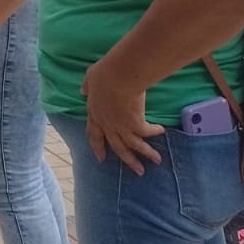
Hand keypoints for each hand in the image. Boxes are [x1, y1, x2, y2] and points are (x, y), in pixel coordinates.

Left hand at [82, 58, 162, 173]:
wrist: (118, 76)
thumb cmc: (104, 73)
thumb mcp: (90, 79)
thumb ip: (87, 86)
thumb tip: (83, 90)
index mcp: (95, 113)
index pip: (94, 134)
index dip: (97, 147)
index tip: (101, 159)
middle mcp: (108, 124)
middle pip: (117, 146)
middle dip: (128, 160)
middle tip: (138, 170)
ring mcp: (121, 126)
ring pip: (134, 145)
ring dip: (146, 154)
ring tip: (157, 161)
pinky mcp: (136, 124)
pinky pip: (146, 132)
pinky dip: (154, 131)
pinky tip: (161, 130)